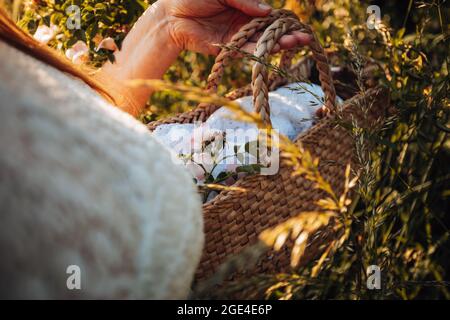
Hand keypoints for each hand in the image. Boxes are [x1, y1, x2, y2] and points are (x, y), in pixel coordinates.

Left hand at [161, 0, 311, 54]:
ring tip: (296, 43)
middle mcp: (242, 23)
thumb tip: (267, 12)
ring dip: (278, 44)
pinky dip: (258, 50)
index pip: (268, 15)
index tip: (298, 23)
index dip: (282, 19)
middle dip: (286, 34)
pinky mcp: (226, 49)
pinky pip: (244, 50)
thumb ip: (244, 1)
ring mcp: (235, 37)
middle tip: (306, 37)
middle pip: (268, 31)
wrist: (170, 14)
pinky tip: (273, 49)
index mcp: (243, 7)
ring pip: (260, 42)